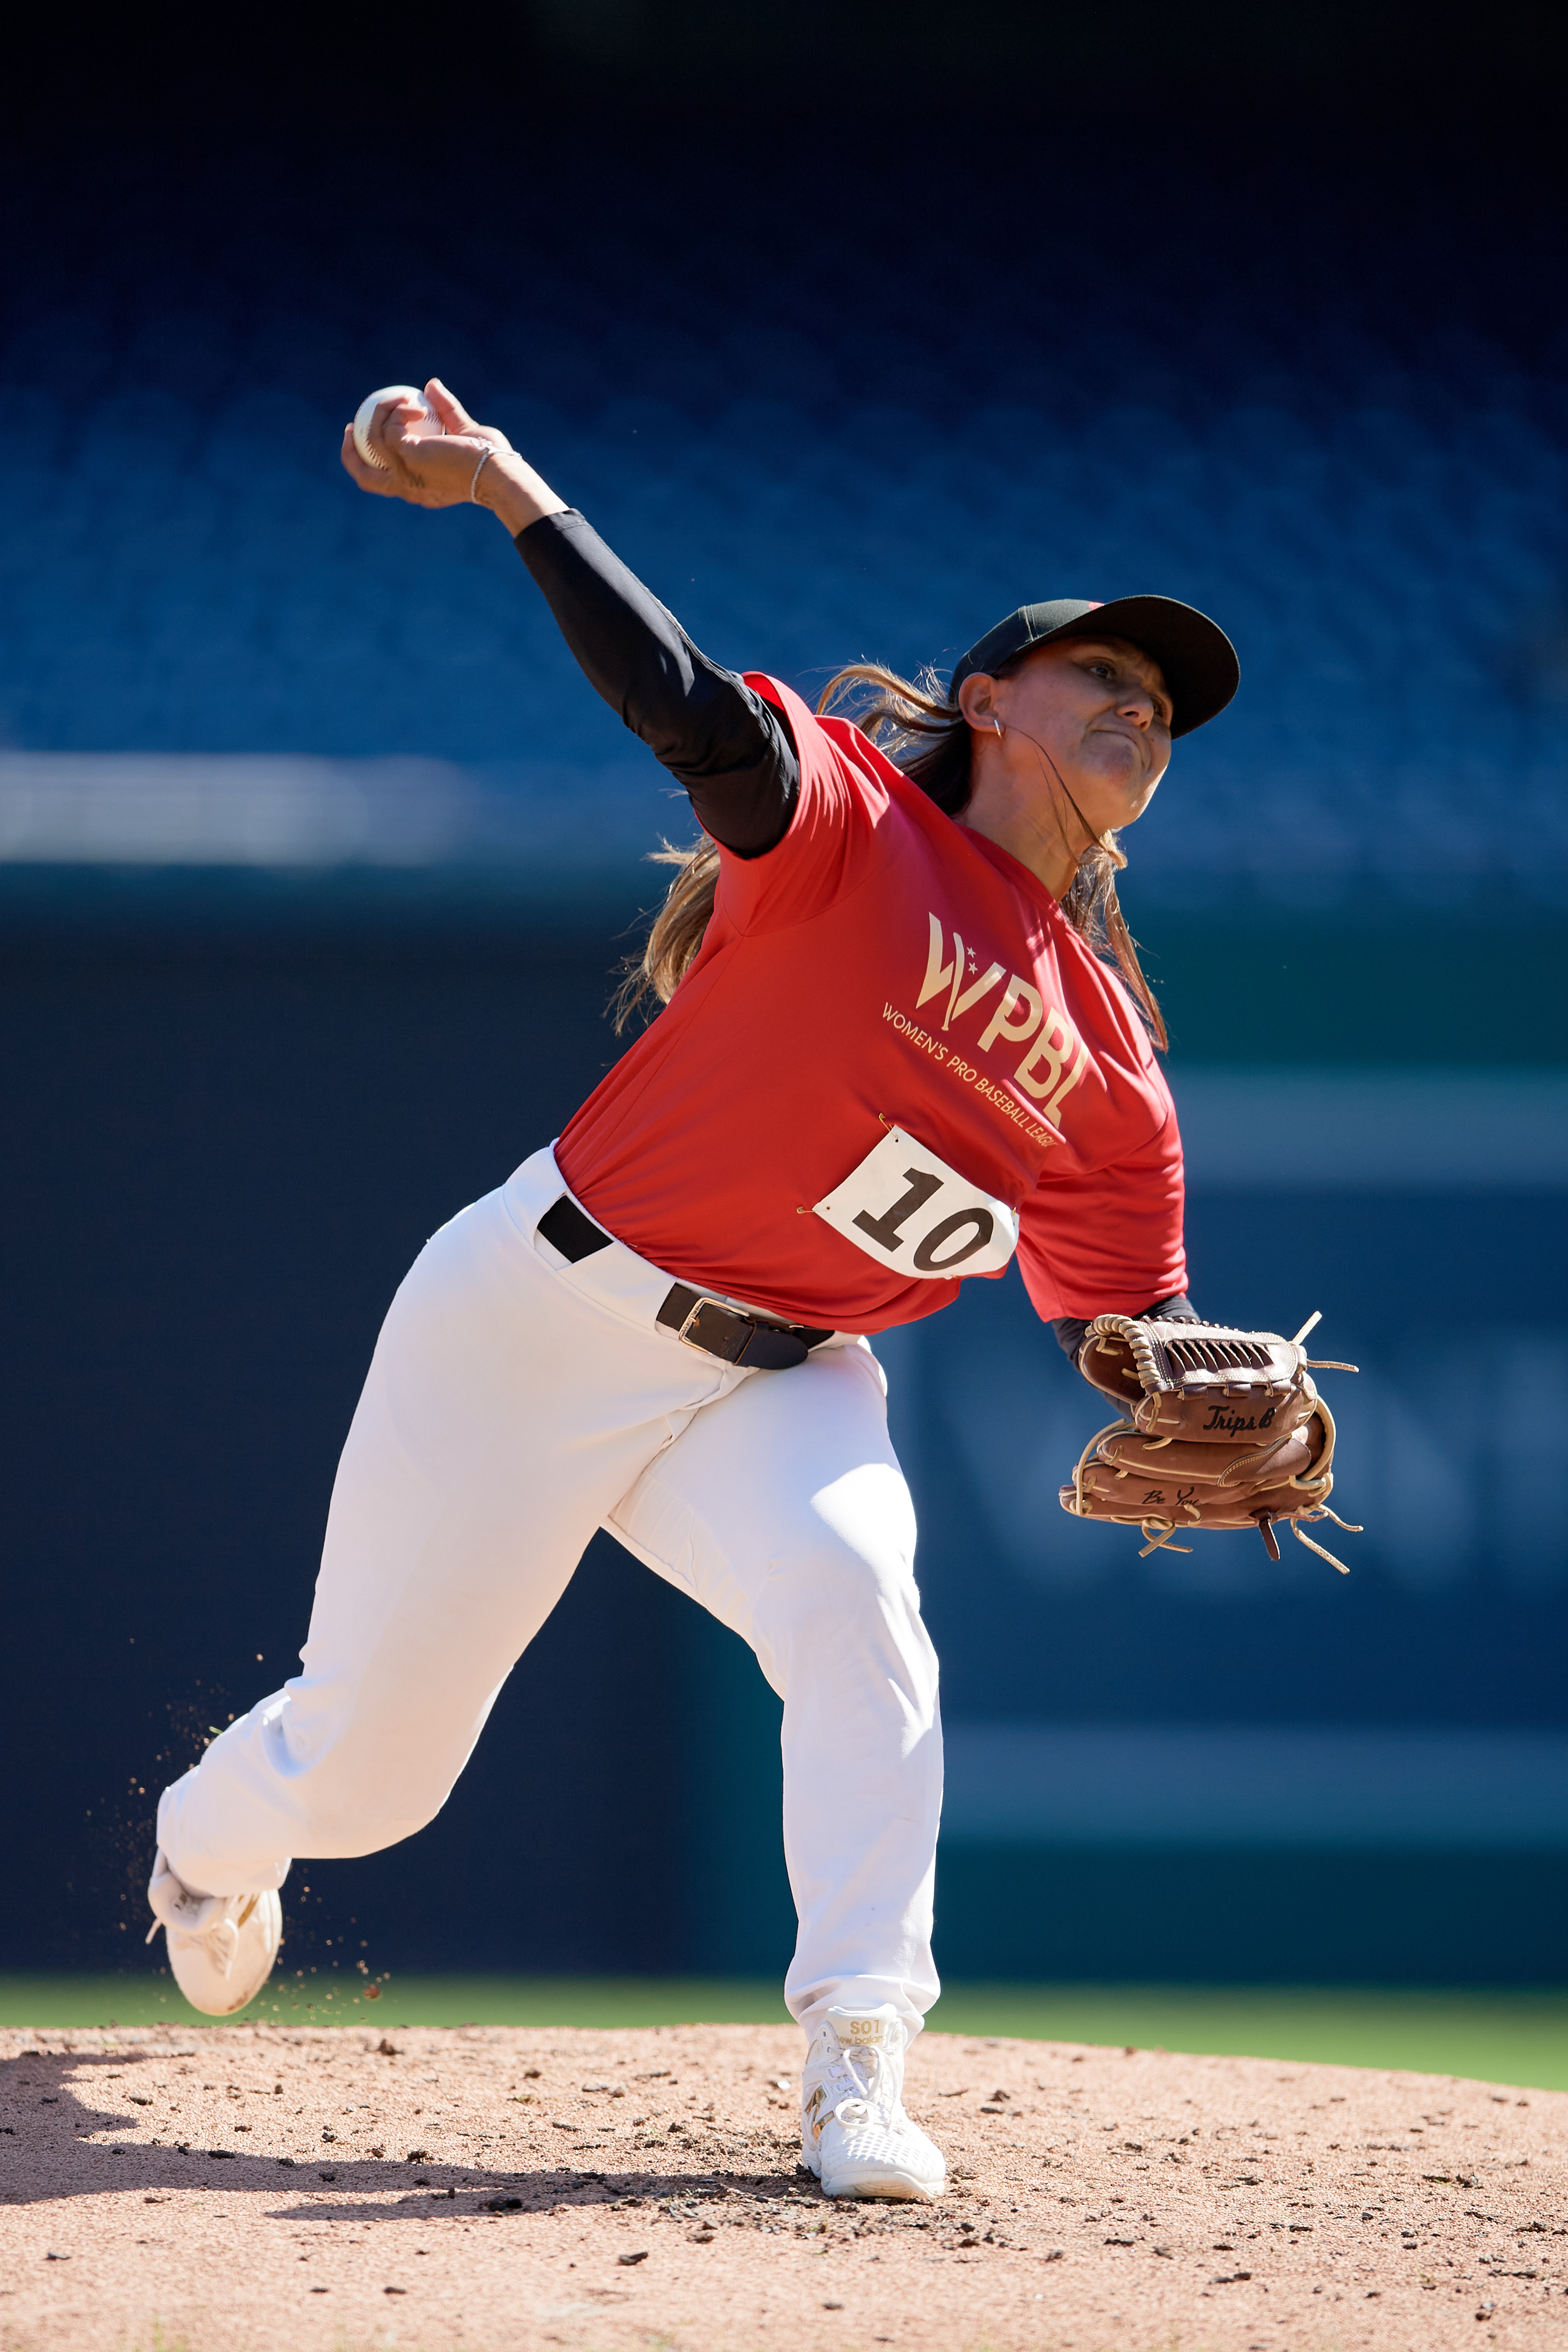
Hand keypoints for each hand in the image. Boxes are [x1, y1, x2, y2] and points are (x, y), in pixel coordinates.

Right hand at [339, 378, 509, 508]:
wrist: (498, 472)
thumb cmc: (490, 459)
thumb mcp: (465, 432)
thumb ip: (448, 410)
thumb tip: (431, 385)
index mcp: (419, 488)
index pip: (385, 481)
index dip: (370, 461)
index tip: (371, 435)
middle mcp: (407, 488)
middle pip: (363, 478)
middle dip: (349, 453)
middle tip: (352, 425)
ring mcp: (404, 475)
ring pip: (371, 443)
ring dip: (380, 414)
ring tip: (401, 399)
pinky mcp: (407, 457)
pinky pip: (388, 429)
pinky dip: (396, 411)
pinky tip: (413, 404)